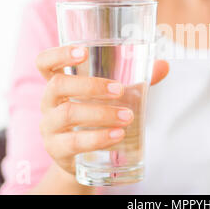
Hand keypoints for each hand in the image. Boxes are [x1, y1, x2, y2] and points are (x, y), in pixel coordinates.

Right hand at [36, 45, 168, 174]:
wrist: (82, 157)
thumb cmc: (96, 116)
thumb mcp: (112, 97)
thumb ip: (136, 80)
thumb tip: (164, 66)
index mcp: (58, 83)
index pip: (45, 62)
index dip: (59, 54)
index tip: (83, 51)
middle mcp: (49, 102)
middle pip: (58, 86)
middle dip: (91, 85)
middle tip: (121, 90)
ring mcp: (49, 127)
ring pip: (68, 114)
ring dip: (100, 113)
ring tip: (127, 117)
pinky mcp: (57, 150)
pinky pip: (73, 143)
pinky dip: (97, 138)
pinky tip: (117, 136)